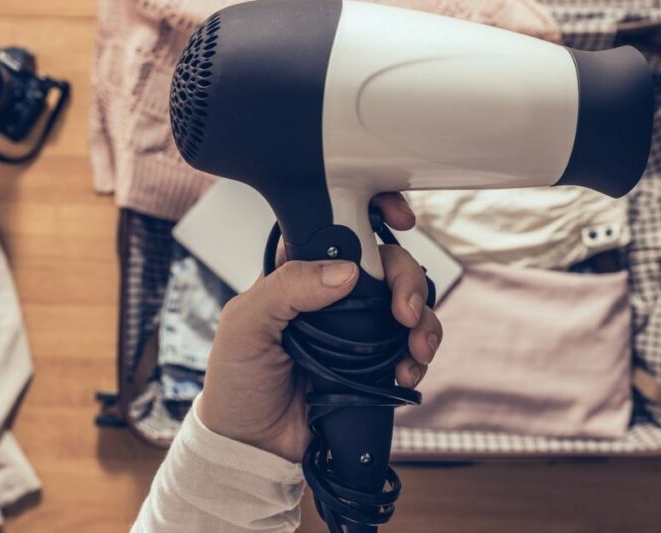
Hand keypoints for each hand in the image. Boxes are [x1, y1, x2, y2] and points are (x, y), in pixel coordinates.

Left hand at [197, 193, 443, 461]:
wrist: (252, 447)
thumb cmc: (237, 382)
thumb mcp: (245, 325)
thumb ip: (287, 287)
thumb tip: (347, 271)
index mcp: (300, 272)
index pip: (345, 227)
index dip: (378, 214)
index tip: (401, 221)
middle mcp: (334, 295)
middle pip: (390, 265)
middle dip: (409, 282)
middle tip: (405, 311)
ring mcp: (359, 330)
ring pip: (409, 305)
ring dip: (423, 321)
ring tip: (415, 348)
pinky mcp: (375, 364)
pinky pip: (412, 347)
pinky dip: (418, 355)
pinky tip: (406, 371)